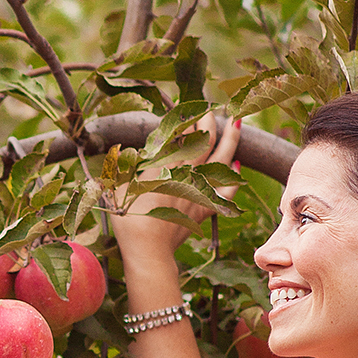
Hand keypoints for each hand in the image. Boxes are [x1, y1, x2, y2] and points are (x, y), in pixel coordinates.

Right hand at [114, 114, 240, 255]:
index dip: (186, 119)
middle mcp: (187, 173)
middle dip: (210, 122)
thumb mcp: (120, 186)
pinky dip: (233, 178)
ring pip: (221, 160)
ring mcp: (199, 191)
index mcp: (165, 165)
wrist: (149, 249)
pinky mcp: (205, 208)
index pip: (181, 135)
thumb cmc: (129, 219)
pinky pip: (225, 191)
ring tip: (237, 123)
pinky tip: (236, 166)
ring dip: (231, 141)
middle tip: (213, 108)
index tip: (188, 107)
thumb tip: (121, 151)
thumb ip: (124, 166)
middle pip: (204, 142)